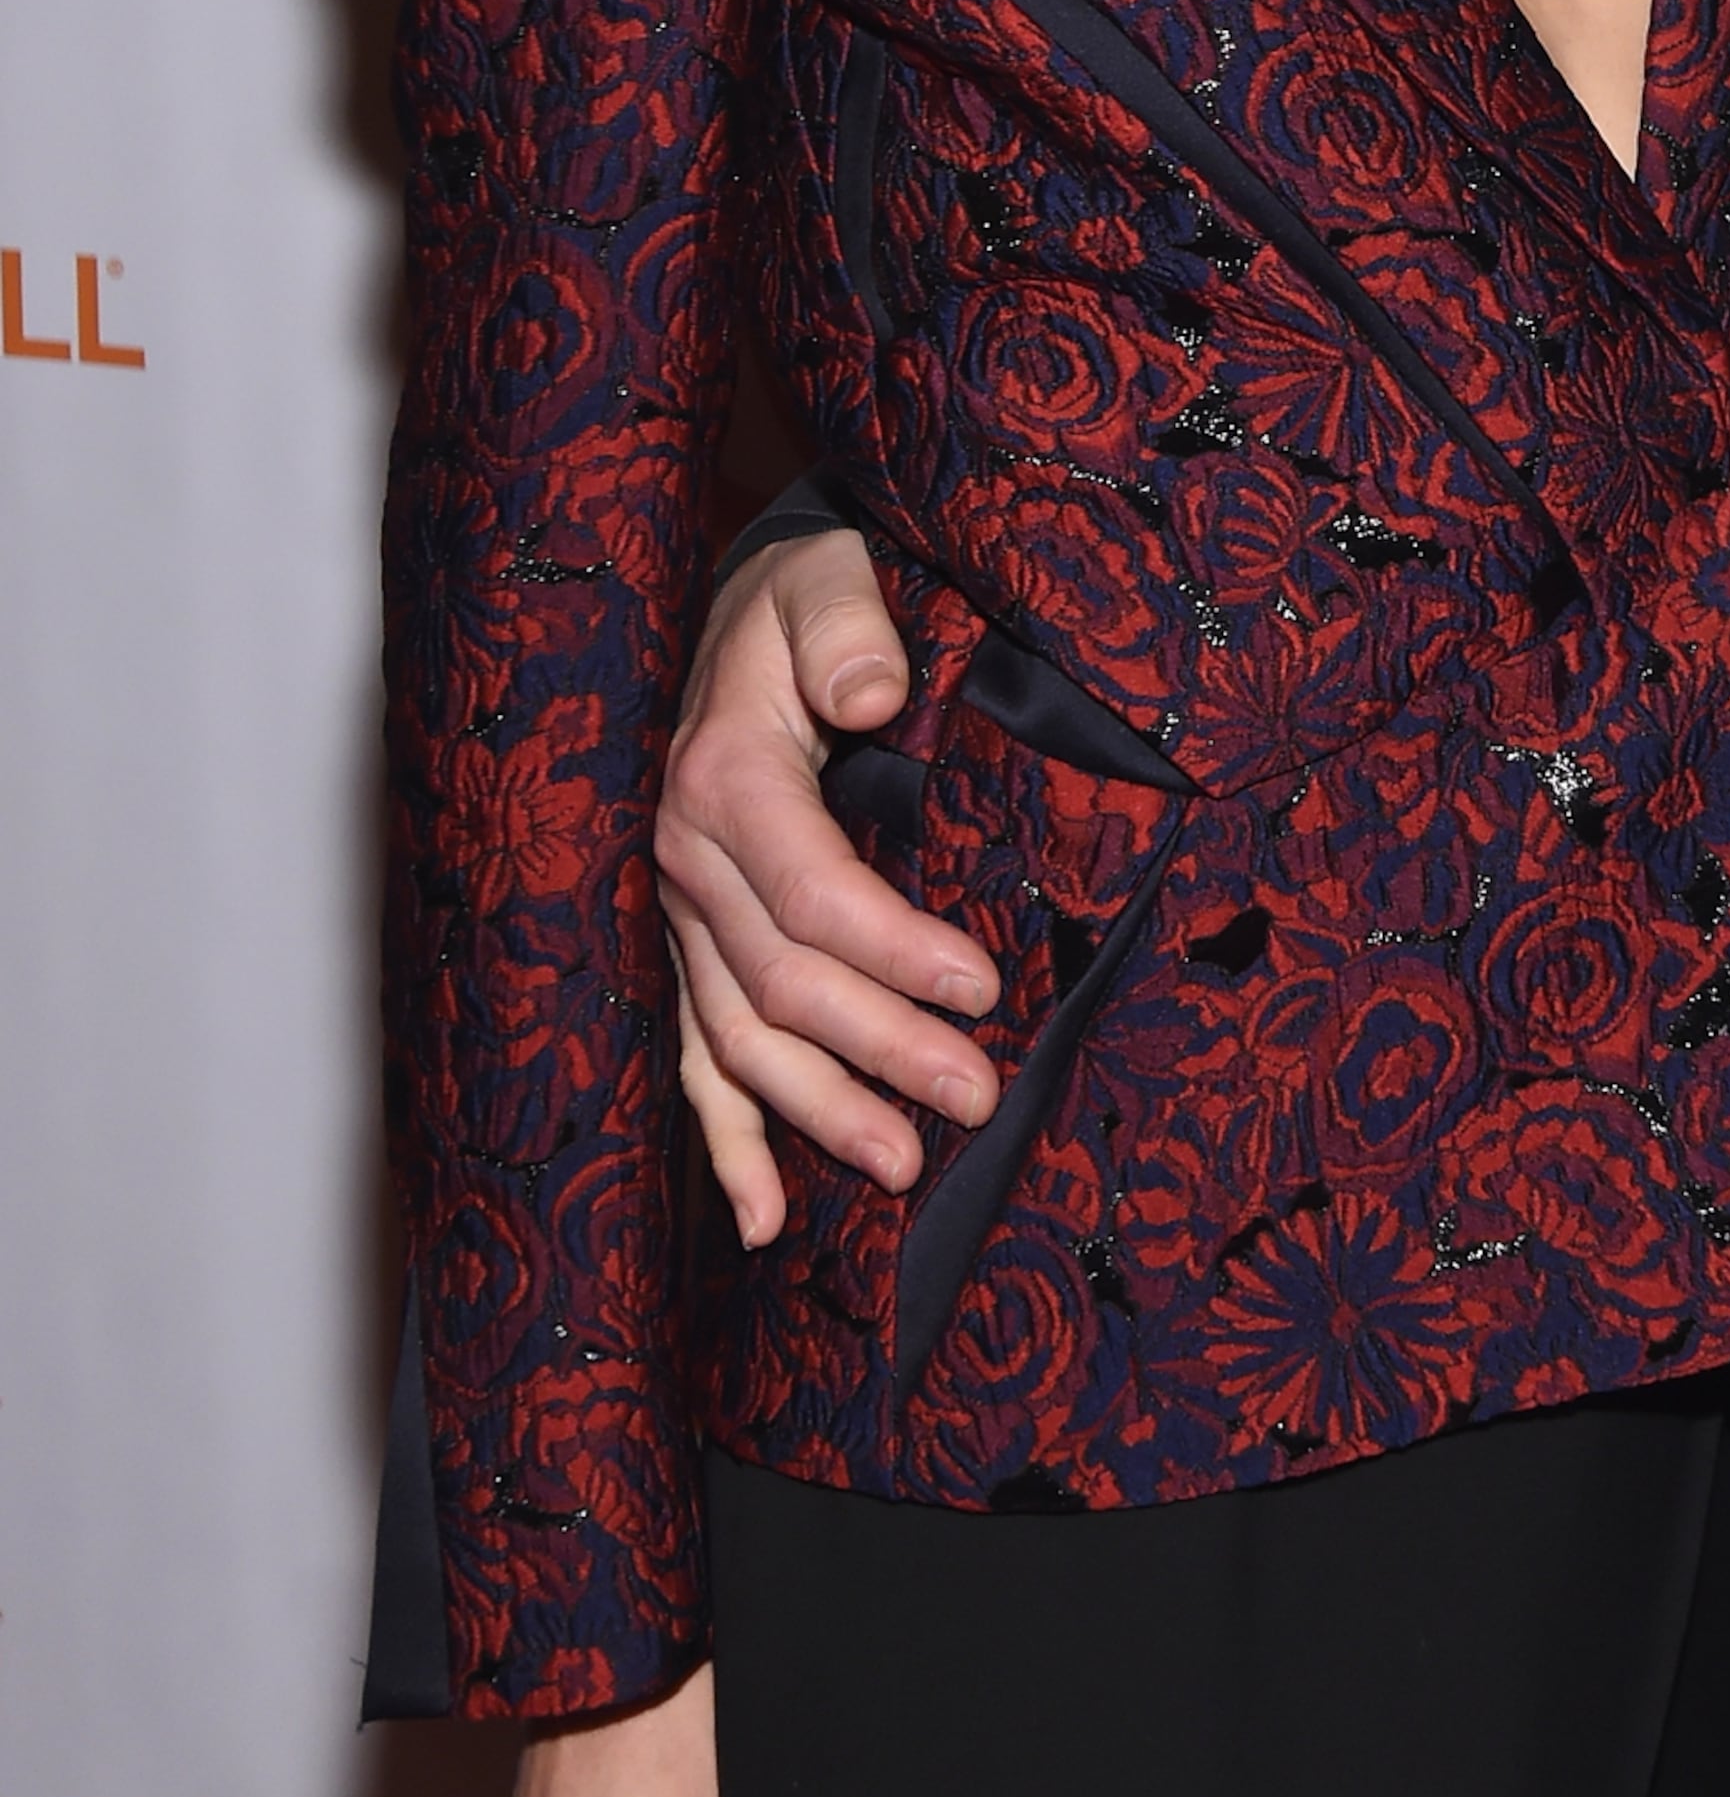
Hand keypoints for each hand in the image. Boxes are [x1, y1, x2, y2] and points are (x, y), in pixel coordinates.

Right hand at [655, 524, 996, 1246]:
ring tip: (901, 1169)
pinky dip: (726, 1143)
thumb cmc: (799, 600)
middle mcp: (688, 860)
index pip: (809, 894)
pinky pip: (696, 1058)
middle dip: (879, 1050)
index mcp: (725, 780)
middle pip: (782, 985)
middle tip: (975, 1097)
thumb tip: (872, 693)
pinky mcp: (690, 948)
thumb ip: (847, 625)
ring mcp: (682, 916)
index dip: (893, 951)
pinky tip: (764, 1220)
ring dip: (817, 1114)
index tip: (981, 990)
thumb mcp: (824, 576)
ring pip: (741, 1040)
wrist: (743, 612)